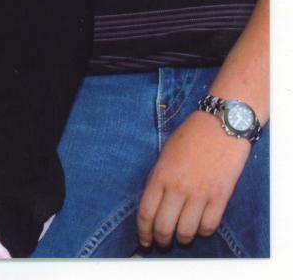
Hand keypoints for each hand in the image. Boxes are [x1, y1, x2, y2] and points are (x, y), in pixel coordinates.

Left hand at [137, 110, 250, 248]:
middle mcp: (178, 187)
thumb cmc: (191, 134)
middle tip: (163, 242)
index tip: (145, 240)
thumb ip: (159, 177)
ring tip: (182, 237)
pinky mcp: (220, 197)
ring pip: (187, 231)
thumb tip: (156, 202)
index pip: (146, 213)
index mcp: (161, 175)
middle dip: (161, 240)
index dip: (143, 231)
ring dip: (183, 238)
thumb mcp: (166, 152)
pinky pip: (209, 226)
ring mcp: (200, 193)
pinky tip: (200, 228)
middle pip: (164, 227)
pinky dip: (203, 232)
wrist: (222, 124)